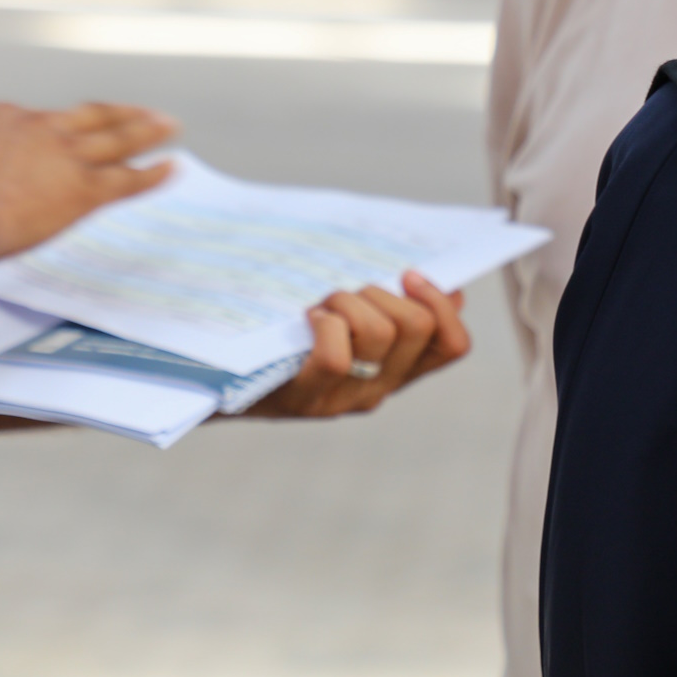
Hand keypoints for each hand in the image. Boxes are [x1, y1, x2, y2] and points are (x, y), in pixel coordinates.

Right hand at [0, 101, 177, 259]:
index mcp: (7, 121)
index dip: (53, 122)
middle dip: (120, 114)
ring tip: (170, 126)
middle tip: (145, 112)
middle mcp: (45, 130)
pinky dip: (153, 175)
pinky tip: (172, 168)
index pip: (37, 118)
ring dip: (147, 131)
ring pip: (118, 140)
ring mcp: (68, 158)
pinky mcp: (85, 191)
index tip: (62, 122)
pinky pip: (127, 180)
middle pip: (91, 116)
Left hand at [245, 271, 470, 417]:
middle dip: (381, 291)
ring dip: (348, 301)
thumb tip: (450, 291)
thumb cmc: (289, 337)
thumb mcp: (348, 324)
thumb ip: (393, 310)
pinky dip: (325, 323)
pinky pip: (337, 356)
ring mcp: (345, 398)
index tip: (408, 275)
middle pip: (416, 326)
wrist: (224, 381)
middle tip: (345, 293)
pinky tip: (308, 319)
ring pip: (379, 332)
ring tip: (321, 306)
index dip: (442, 305)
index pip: (453, 346)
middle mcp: (379, 389)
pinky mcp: (309, 400)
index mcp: (396, 370)